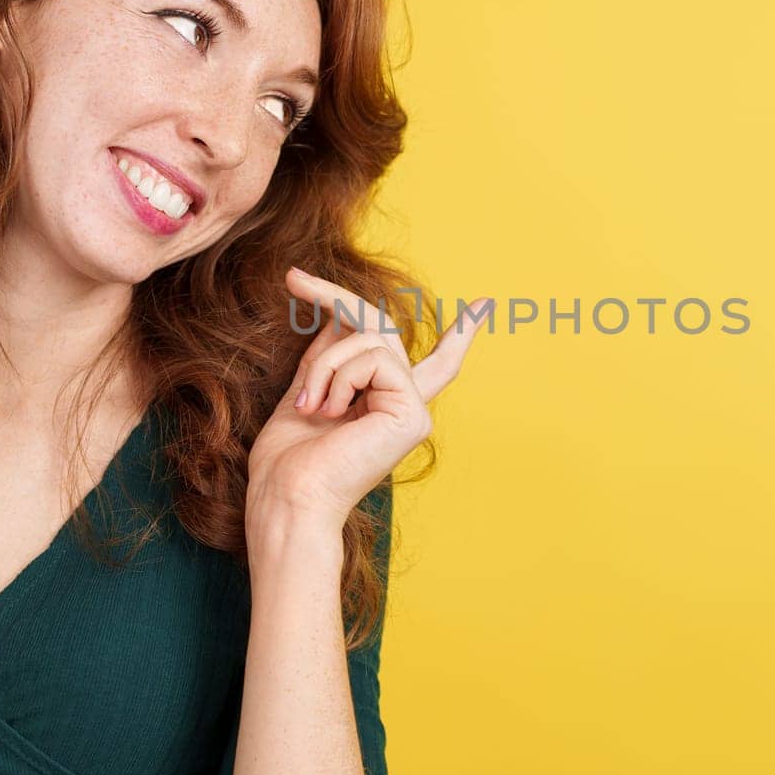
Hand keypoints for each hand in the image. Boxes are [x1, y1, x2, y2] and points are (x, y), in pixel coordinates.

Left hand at [244, 267, 490, 537]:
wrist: (289, 498)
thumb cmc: (288, 462)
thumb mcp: (308, 392)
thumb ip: (329, 357)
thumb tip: (339, 317)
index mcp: (387, 406)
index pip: (436, 365)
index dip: (461, 335)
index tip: (486, 306)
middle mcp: (407, 406)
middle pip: (383, 327)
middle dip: (336, 296)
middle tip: (293, 276)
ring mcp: (414, 410)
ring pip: (372, 338)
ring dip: (326, 364)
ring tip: (310, 404)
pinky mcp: (412, 413)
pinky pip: (374, 358)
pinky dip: (339, 376)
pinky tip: (328, 411)